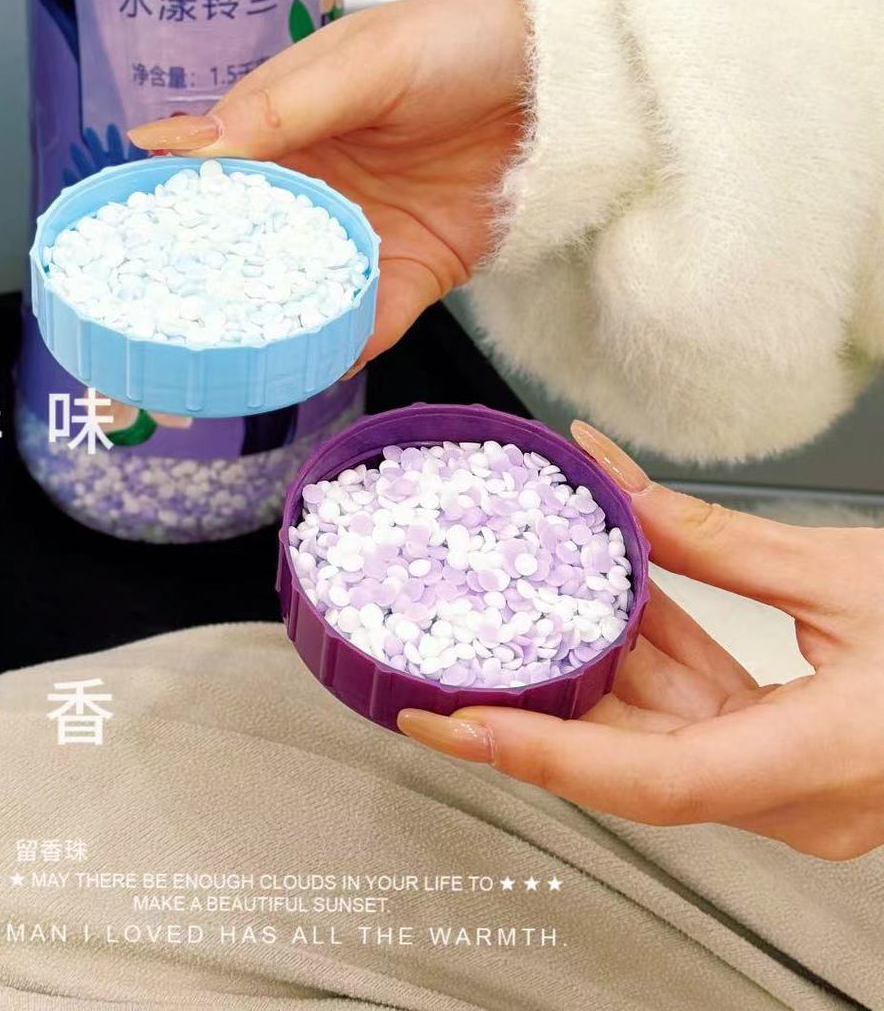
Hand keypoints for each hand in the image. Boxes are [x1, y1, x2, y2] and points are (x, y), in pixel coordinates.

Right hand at [127, 0, 528, 363]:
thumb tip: (165, 142)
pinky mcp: (415, 270)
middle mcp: (310, 187)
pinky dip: (346, 343)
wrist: (561, 69)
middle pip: (244, 249)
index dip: (164, 217)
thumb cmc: (454, 39)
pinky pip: (371, 318)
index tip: (118, 259)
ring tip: (228, 364)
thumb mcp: (361, 64)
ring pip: (299, 292)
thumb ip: (273, 110)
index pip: (206, 179)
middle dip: (207, 291)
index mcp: (279, 128)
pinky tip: (320, 362)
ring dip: (269, 326)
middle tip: (160, 335)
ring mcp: (359, 232)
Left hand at [398, 423, 883, 860]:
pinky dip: (660, 661)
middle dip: (542, 706)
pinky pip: (710, 717)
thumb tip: (608, 481)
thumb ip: (710, 539)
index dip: (543, 754)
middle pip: (641, 759)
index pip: (651, 779)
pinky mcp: (805, 759)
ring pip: (671, 734)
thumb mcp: (838, 570)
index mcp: (822, 763)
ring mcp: (807, 789)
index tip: (457, 727)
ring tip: (515, 611)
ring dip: (599, 670)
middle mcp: (806, 800)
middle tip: (444, 665)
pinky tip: (613, 598)